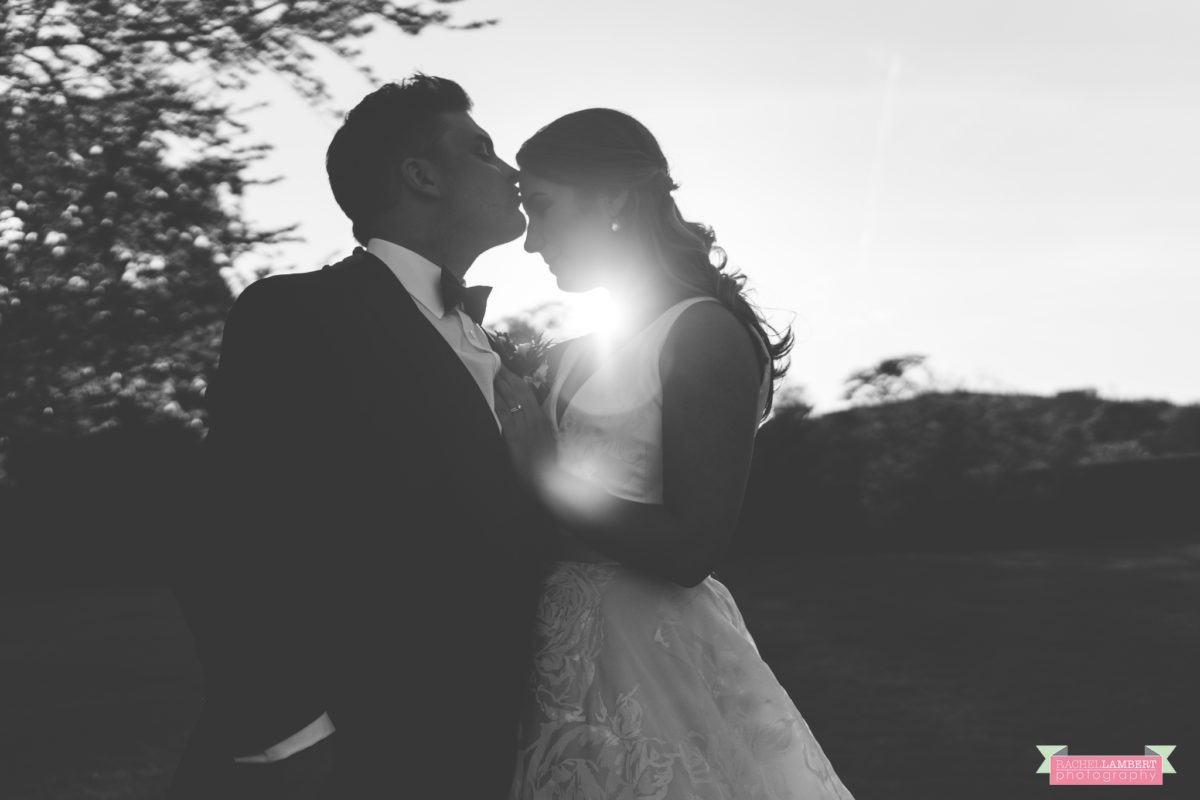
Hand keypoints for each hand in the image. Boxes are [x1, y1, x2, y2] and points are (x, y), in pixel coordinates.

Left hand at [494, 366, 556, 484]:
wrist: (547, 481)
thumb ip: (535, 425)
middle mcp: (534, 419)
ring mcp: (525, 427)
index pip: (527, 392)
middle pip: (518, 391)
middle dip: (505, 375)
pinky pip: (505, 416)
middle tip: (493, 361)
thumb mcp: (545, 440)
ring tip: (489, 371)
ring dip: (499, 384)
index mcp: (542, 418)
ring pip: (511, 399)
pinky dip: (496, 404)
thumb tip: (525, 411)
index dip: (514, 378)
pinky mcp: (516, 438)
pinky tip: (489, 395)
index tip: (504, 367)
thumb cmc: (545, 463)